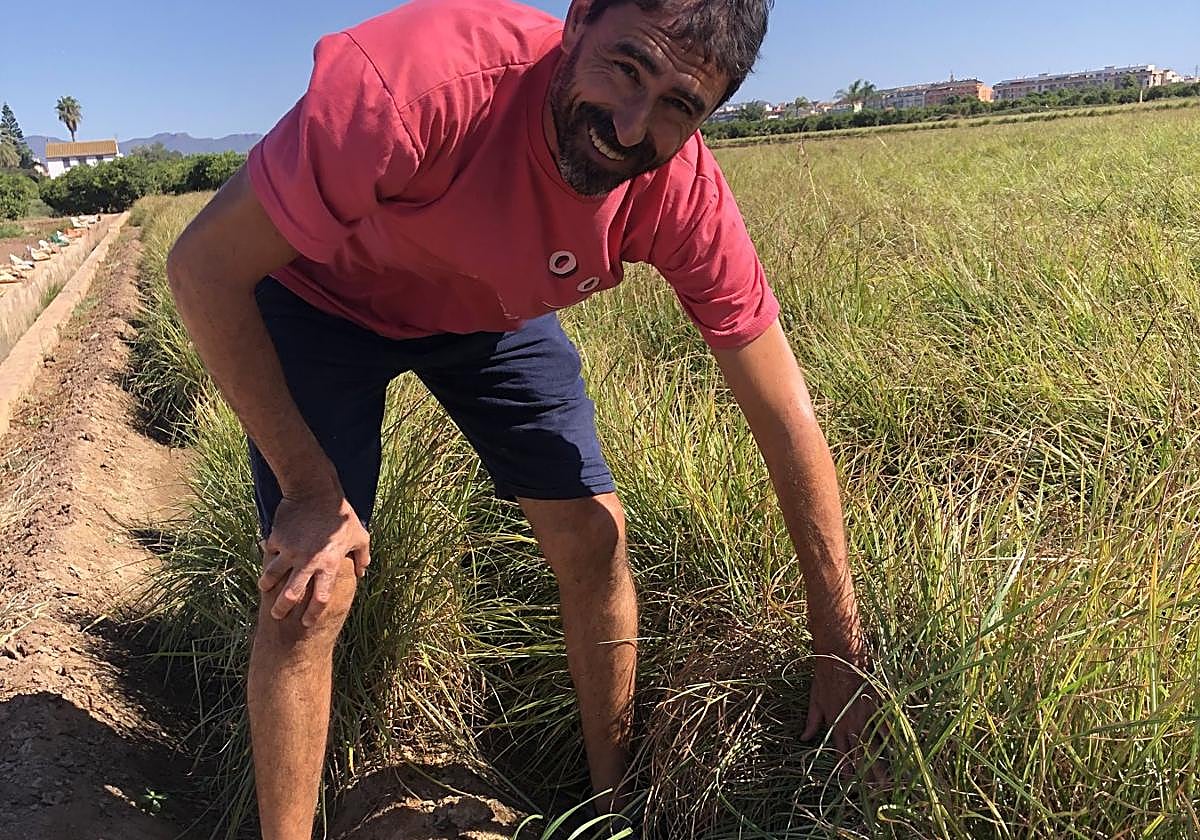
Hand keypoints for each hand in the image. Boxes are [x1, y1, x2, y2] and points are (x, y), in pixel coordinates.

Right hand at [257, 490, 370, 626]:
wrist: (316, 491)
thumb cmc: (342, 516)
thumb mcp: (360, 536)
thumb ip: (362, 557)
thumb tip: (362, 572)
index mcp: (329, 565)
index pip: (319, 599)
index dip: (312, 614)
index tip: (306, 622)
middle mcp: (308, 562)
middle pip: (291, 596)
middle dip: (282, 609)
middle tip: (277, 615)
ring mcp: (290, 551)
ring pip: (272, 576)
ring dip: (267, 585)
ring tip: (265, 588)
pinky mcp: (277, 539)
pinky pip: (269, 553)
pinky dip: (268, 557)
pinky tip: (268, 558)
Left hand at [802, 640, 888, 783]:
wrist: (838, 654)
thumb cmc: (824, 675)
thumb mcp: (813, 699)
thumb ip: (811, 721)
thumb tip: (803, 739)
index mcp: (835, 723)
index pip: (841, 752)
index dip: (847, 768)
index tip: (853, 783)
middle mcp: (851, 723)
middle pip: (860, 753)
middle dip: (868, 773)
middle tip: (877, 791)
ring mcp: (866, 715)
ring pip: (875, 744)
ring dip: (883, 763)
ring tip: (890, 781)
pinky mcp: (878, 703)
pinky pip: (888, 725)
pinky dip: (895, 739)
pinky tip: (904, 752)